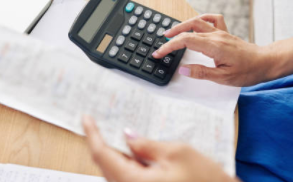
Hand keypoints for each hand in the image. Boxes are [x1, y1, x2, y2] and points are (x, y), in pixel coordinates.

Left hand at [82, 115, 237, 181]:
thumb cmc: (206, 181)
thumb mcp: (178, 152)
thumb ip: (147, 144)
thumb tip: (128, 137)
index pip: (102, 155)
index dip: (92, 134)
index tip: (86, 118)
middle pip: (106, 165)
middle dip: (102, 142)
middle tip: (98, 122)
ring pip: (116, 171)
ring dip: (115, 152)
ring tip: (117, 132)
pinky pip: (128, 177)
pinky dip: (127, 162)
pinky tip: (134, 151)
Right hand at [152, 14, 292, 86]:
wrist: (266, 62)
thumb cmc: (248, 71)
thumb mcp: (223, 78)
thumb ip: (202, 73)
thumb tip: (183, 70)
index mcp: (214, 46)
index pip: (186, 41)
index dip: (169, 47)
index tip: (159, 53)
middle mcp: (216, 36)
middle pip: (188, 29)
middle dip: (172, 36)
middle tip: (161, 45)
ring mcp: (221, 33)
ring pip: (198, 21)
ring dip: (182, 25)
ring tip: (171, 33)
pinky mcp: (225, 33)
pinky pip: (212, 19)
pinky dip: (201, 18)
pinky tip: (195, 23)